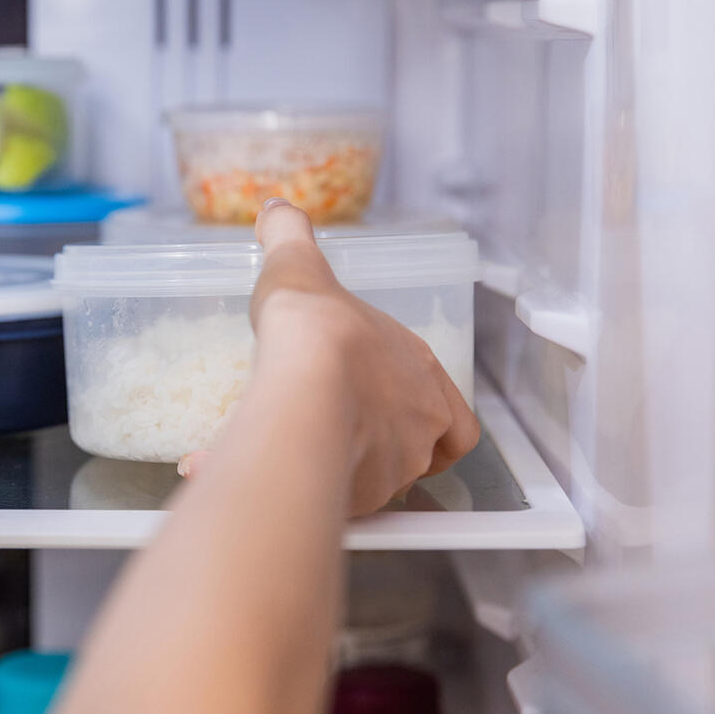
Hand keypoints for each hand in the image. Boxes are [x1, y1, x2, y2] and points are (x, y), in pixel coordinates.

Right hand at [180, 199, 479, 515]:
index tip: (384, 411)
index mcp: (420, 370)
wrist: (305, 383)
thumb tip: (276, 209)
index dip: (421, 413)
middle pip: (422, 453)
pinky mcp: (363, 499)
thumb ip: (290, 237)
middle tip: (341, 435)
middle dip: (386, 448)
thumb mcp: (300, 266)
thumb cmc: (315, 325)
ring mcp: (398, 466)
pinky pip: (337, 504)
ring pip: (383, 483)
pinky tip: (264, 477)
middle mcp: (421, 423)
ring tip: (300, 458)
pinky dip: (307, 493)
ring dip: (350, 474)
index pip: (450, 410)